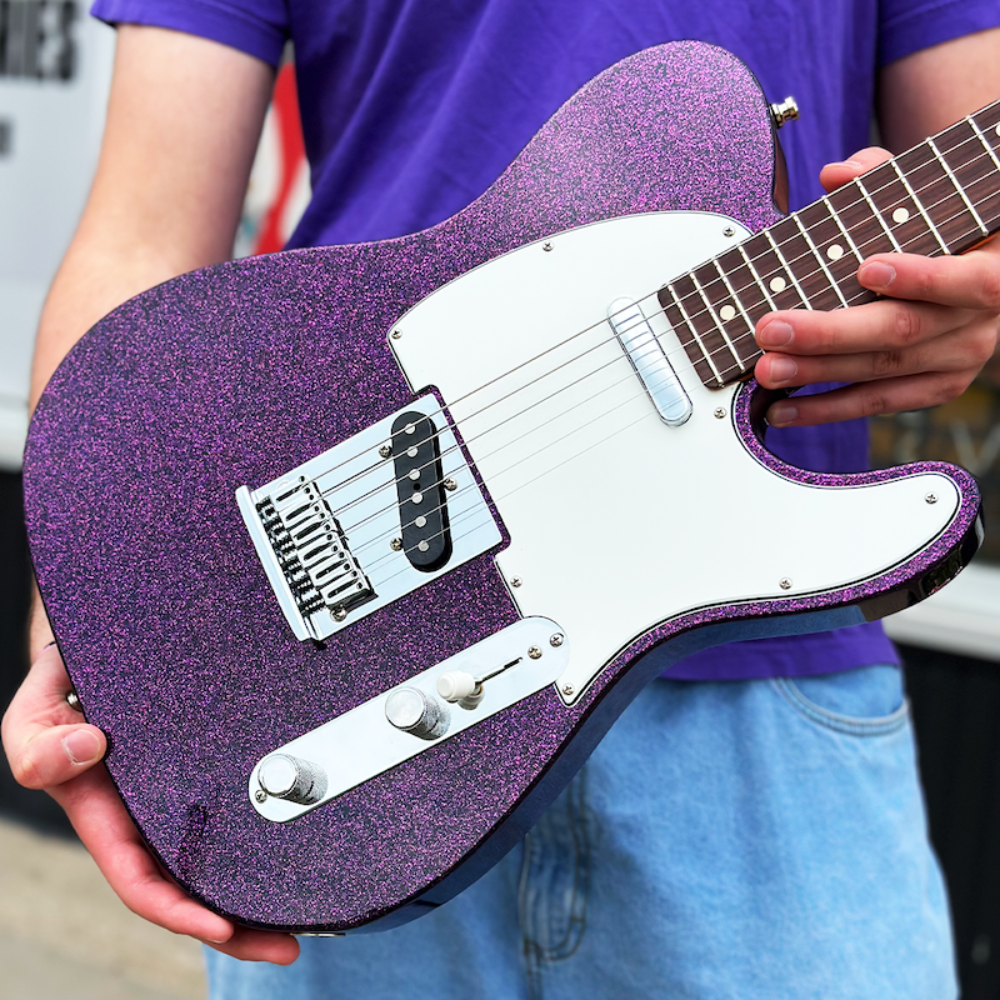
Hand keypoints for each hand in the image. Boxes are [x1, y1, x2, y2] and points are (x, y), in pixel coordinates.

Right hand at [1, 643, 299, 964]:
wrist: (96, 657)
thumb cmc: (64, 689)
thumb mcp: (36, 712)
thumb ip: (41, 740)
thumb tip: (86, 750)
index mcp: (105, 816)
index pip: (141, 880)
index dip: (180, 910)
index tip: (222, 926)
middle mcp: (144, 818)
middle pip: (189, 888)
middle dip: (234, 927)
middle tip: (287, 944)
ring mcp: (176, 802)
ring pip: (216, 863)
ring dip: (253, 897)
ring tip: (299, 920)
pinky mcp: (206, 778)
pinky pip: (231, 820)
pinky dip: (259, 845)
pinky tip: (290, 856)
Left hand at [753, 147, 999, 425]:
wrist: (981, 267)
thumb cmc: (940, 228)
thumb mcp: (924, 193)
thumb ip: (882, 176)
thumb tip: (836, 174)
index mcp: (992, 267)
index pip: (966, 280)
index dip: (918, 276)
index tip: (865, 268)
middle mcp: (979, 322)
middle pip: (901, 330)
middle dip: (828, 333)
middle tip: (771, 329)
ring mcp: (958, 360)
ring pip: (882, 372)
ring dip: (816, 373)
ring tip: (766, 370)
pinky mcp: (934, 389)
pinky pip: (876, 403)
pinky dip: (826, 408)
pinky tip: (784, 409)